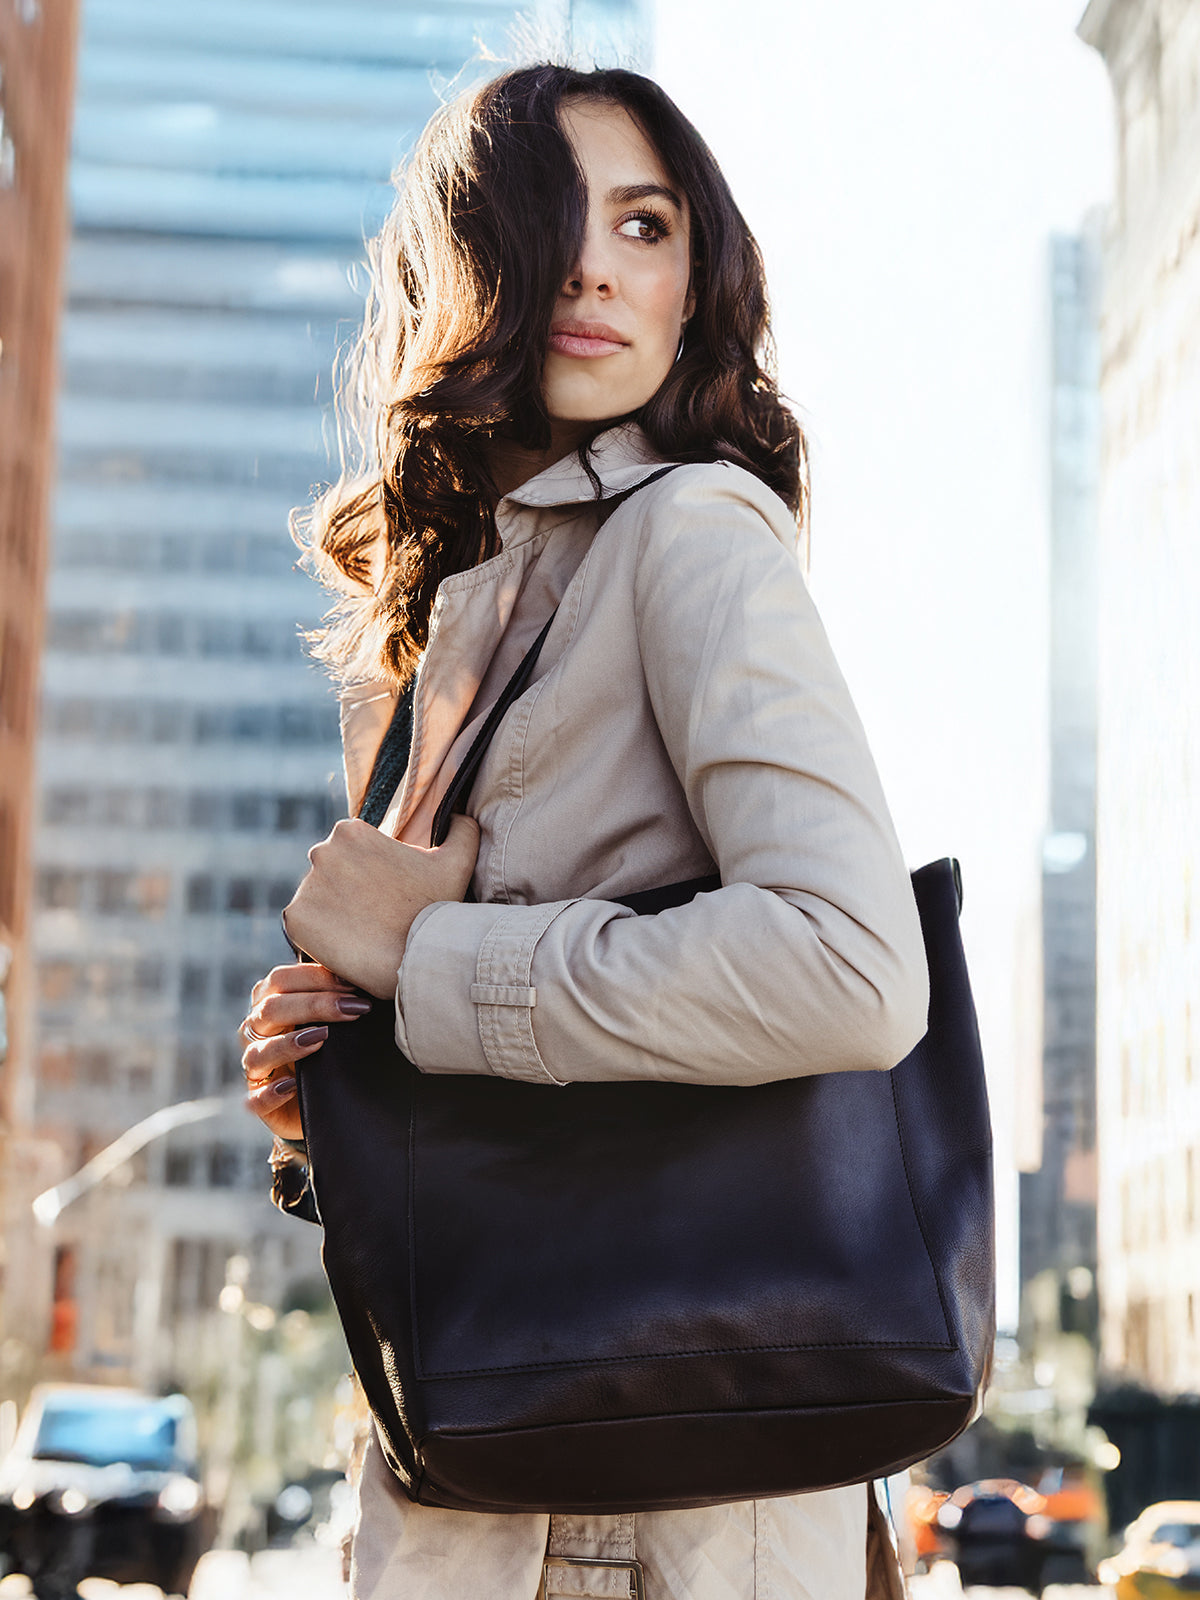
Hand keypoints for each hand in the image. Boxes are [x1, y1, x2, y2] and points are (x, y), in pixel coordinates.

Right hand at [241, 963, 371, 1140]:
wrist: (328, 1099)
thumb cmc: (330, 1049)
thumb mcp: (330, 1019)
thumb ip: (334, 995)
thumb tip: (363, 976)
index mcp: (269, 1003)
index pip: (280, 980)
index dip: (316, 979)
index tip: (353, 985)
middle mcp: (256, 1033)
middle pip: (271, 1010)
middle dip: (314, 1005)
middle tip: (353, 1008)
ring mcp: (255, 1068)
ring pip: (257, 1054)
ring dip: (288, 1045)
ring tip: (320, 1040)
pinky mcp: (259, 1102)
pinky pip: (255, 1099)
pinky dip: (271, 1092)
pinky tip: (292, 1087)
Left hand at [282, 814, 479, 998]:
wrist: (417, 959)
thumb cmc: (436, 908)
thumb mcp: (458, 860)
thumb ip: (461, 828)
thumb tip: (458, 815)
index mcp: (351, 831)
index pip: (351, 850)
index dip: (369, 872)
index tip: (386, 892)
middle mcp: (321, 852)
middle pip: (330, 872)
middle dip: (348, 890)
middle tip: (375, 914)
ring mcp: (305, 886)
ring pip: (316, 898)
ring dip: (333, 911)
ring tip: (362, 931)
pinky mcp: (295, 918)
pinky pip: (302, 925)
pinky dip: (318, 934)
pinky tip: (346, 943)